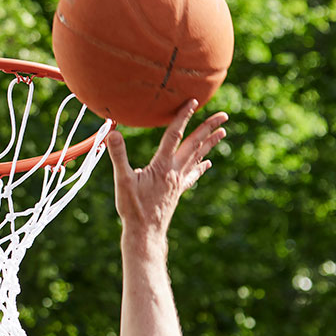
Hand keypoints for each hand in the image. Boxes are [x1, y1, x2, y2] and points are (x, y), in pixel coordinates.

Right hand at [107, 99, 227, 240]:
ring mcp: (179, 181)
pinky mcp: (178, 190)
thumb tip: (112, 133)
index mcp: (162, 165)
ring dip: (209, 144)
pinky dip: (201, 165)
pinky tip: (208, 162)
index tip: (193, 102)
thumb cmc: (133, 208)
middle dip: (208, 128)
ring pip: (198, 157)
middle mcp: (175, 171)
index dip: (183, 117)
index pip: (174, 135)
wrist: (146, 233)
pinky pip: (193, 174)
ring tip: (222, 133)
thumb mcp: (122, 180)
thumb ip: (118, 155)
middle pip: (194, 144)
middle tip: (224, 116)